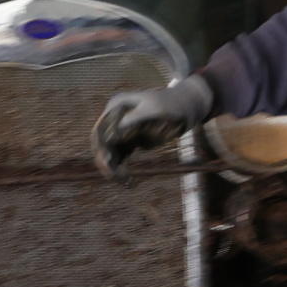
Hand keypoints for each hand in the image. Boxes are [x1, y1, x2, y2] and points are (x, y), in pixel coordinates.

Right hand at [93, 74, 217, 175]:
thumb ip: (135, 118)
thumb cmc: (171, 104)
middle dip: (105, 161)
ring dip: (112, 169)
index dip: (101, 146)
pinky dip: (121, 170)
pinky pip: (121, 158)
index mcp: (116, 106)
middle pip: (102, 143)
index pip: (100, 129)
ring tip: (125, 182)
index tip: (108, 162)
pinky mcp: (130, 141)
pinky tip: (129, 182)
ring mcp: (121, 130)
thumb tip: (116, 131)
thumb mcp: (154, 109)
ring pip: (110, 153)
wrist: (185, 106)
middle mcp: (115, 118)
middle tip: (115, 177)